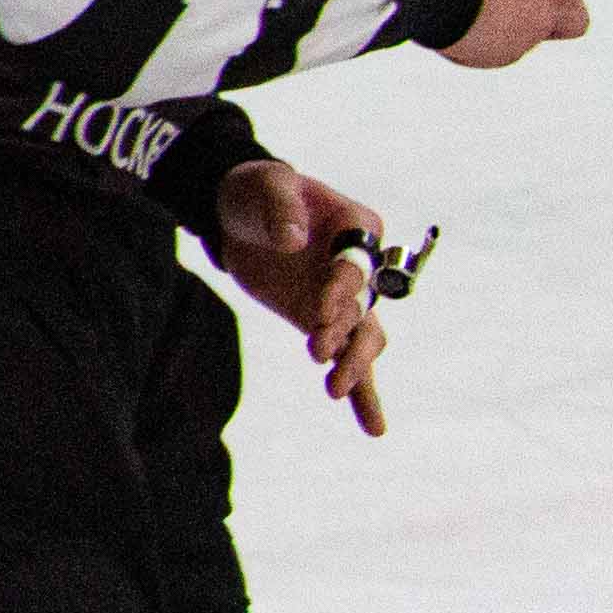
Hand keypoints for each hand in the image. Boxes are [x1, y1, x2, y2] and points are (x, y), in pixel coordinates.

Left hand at [207, 160, 394, 434]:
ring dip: (352, 365)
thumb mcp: (268, 185)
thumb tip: (291, 241)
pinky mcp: (322, 322)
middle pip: (368, 309)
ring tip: (333, 389)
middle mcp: (361, 268)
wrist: (239, 212)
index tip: (318, 308)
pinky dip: (361, 395)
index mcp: (358, 229)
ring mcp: (345, 299)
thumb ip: (282, 207)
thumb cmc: (259, 190)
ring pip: (363, 341)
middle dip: (348, 334)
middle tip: (320, 350)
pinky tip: (373, 427)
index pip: (358, 265)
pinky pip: (346, 361)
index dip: (342, 288)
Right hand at [436, 0, 597, 67]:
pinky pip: (500, 52)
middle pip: (577, 17)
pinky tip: (455, 26)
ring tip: (475, 15)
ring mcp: (537, 24)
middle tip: (518, 8)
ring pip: (535, 38)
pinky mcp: (508, 51)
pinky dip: (482, 44)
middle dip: (554, 17)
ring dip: (516, 33)